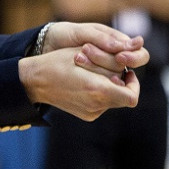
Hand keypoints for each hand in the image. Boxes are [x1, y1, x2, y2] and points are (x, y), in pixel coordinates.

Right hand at [19, 47, 138, 121]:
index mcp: (97, 89)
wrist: (34, 82)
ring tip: (92, 75)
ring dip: (110, 87)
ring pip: (114, 100)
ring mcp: (91, 112)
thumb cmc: (57, 62)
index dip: (134, 84)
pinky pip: (103, 104)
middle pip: (124, 97)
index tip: (127, 72)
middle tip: (108, 69)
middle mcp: (96, 105)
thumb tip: (126, 71)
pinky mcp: (87, 115)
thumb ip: (110, 61)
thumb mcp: (84, 53)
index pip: (132, 96)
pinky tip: (86, 84)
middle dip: (121, 82)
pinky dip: (101, 94)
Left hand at [41, 22, 148, 73]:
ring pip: (113, 79)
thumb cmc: (65, 34)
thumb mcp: (81, 32)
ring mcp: (103, 72)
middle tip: (88, 54)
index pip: (140, 54)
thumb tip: (133, 44)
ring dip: (96, 70)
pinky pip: (99, 87)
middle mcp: (114, 59)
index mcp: (117, 43)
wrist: (44, 45)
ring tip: (76, 58)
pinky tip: (78, 76)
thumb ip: (103, 38)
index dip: (134, 58)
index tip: (120, 57)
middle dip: (108, 63)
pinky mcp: (92, 83)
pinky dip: (90, 82)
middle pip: (126, 68)